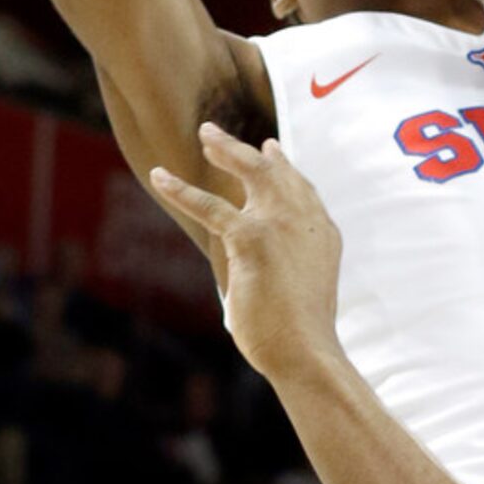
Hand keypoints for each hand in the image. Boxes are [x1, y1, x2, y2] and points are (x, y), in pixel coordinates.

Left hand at [151, 127, 341, 378]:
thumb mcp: (304, 287)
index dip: (285, 168)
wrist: (306, 350)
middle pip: (276, 171)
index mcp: (322, 233)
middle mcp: (306, 220)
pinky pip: (210, 206)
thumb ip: (288, 265)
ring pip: (250, 171)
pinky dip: (181, 190)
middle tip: (220, 136)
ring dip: (226, 148)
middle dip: (249, 150)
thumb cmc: (302, 333)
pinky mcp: (251, 237)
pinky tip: (160, 177)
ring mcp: (280, 224)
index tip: (271, 149)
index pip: (302, 189)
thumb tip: (258, 273)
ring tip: (206, 133)